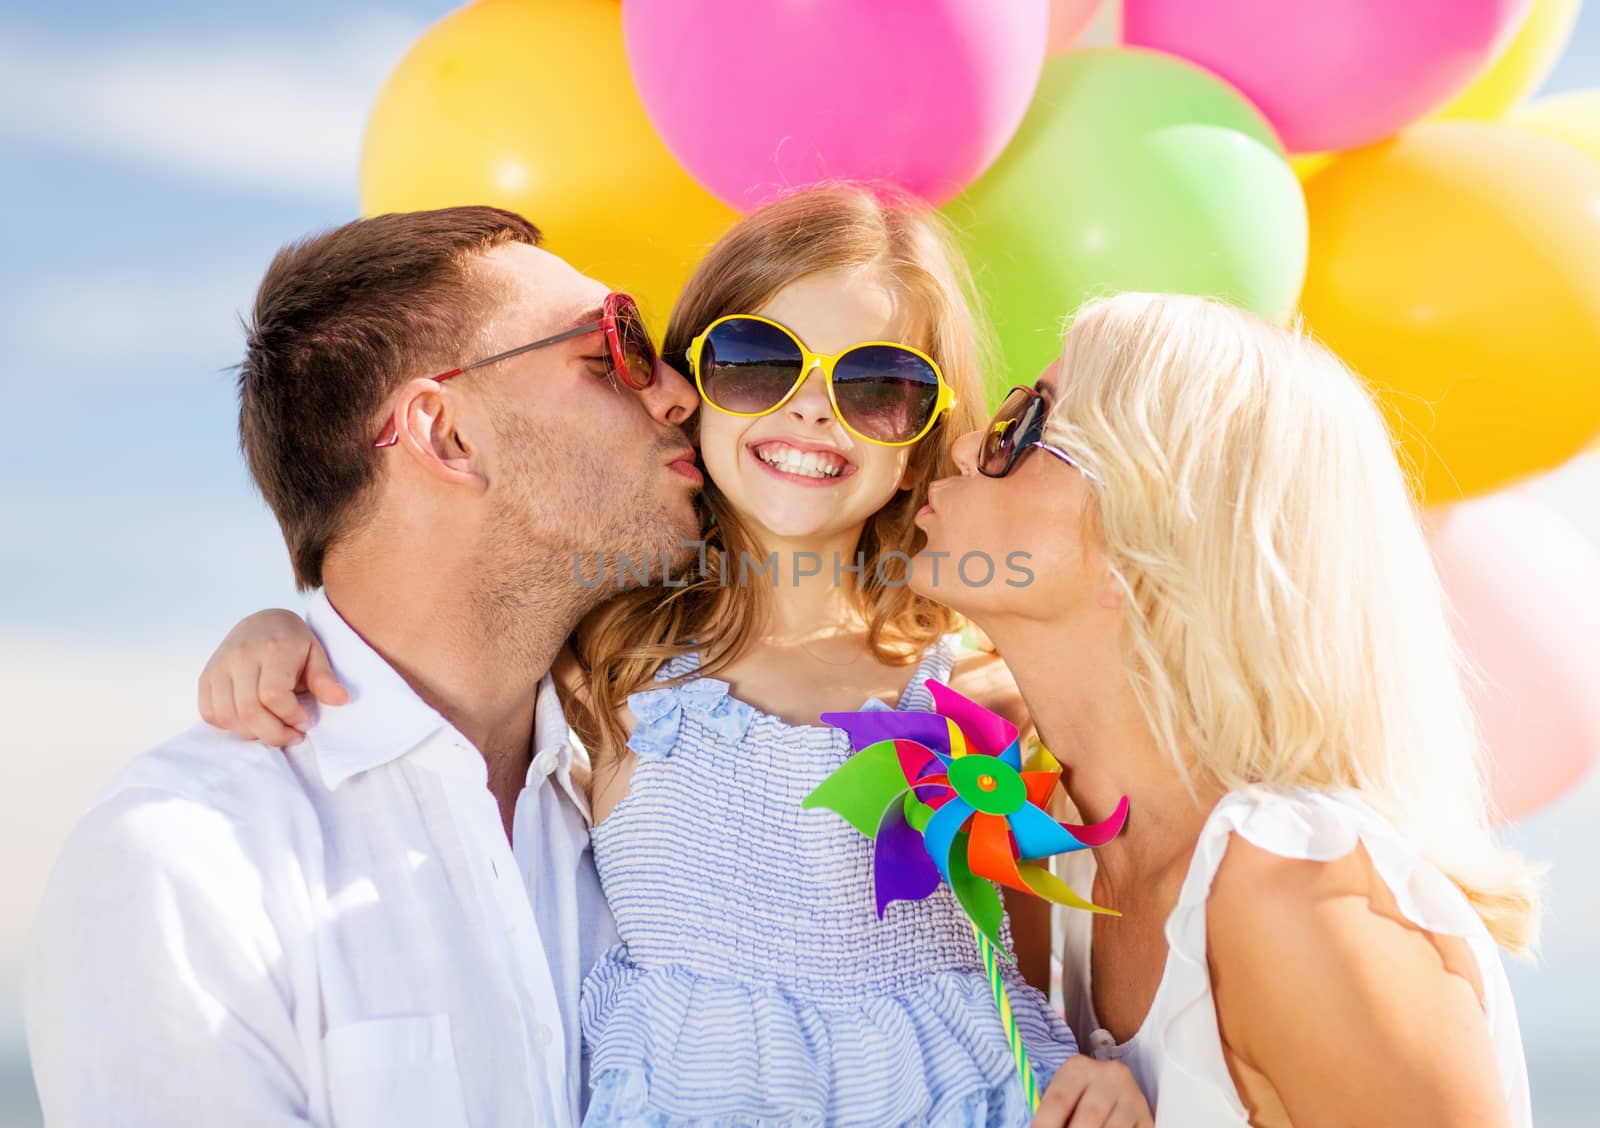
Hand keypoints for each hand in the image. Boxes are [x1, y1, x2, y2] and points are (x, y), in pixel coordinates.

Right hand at [197, 609, 346, 745]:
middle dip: (272, 733)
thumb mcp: (316, 653)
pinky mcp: (206, 676)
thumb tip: (340, 699)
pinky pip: (210, 712)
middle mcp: (241, 656)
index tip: (305, 723)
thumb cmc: (293, 641)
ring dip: (251, 732)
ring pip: (227, 715)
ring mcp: (219, 666)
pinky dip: (230, 725)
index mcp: (273, 648)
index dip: (290, 717)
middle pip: (248, 710)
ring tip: (272, 729)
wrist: (262, 622)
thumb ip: (325, 678)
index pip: (273, 695)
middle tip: (291, 736)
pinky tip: (251, 721)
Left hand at [1031, 1055, 1153, 1127]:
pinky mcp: (1147, 1117)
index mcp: (1078, 1067)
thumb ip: (1051, 1111)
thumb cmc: (1078, 1096)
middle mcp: (1109, 1076)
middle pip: (1087, 1119)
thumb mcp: (1063, 1095)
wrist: (1113, 1088)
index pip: (1058, 1101)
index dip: (1045, 1125)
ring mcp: (1132, 1096)